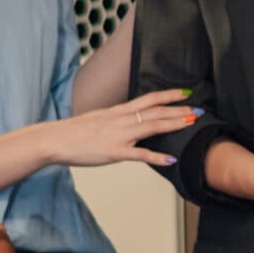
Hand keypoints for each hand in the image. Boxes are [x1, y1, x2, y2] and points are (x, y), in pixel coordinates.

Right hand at [42, 87, 196, 167]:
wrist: (54, 139)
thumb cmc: (73, 132)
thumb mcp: (98, 119)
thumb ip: (115, 120)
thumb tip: (128, 121)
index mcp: (118, 111)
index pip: (148, 99)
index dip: (168, 95)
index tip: (185, 93)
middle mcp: (121, 119)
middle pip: (156, 111)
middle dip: (179, 110)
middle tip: (199, 110)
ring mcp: (119, 135)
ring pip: (152, 127)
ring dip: (174, 124)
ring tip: (192, 124)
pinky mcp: (114, 152)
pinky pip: (140, 155)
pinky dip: (157, 157)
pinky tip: (171, 159)